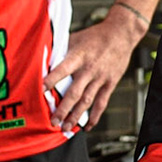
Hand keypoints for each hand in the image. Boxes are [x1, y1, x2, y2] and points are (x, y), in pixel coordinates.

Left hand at [44, 9, 141, 130]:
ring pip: (87, 101)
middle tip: (53, 121)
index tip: (40, 91)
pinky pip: (101, 102)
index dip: (52, 80)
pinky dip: (94, 116)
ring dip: (76, 116)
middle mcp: (89, 69)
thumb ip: (61, 51)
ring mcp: (101, 78)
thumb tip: (43, 61)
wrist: (121, 34)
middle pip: (74, 93)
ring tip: (66, 128)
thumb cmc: (94, 36)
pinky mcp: (110, 83)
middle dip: (63, 109)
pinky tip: (87, 126)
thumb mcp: (75, 39)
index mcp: (78, 56)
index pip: (62, 70)